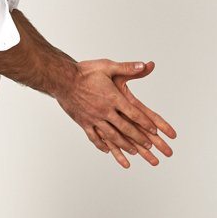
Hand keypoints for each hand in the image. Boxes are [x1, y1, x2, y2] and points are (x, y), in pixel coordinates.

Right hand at [56, 58, 176, 168]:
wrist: (62, 80)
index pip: (133, 113)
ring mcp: (94, 119)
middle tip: (149, 146)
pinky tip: (107, 150)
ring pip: (111, 136)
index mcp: (113, 98)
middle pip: (125, 128)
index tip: (154, 130)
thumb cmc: (85, 72)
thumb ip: (128, 67)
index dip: (145, 123)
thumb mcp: (108, 66)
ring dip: (123, 145)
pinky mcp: (83, 122)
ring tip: (133, 152)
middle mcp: (105, 111)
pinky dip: (101, 145)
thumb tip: (145, 65)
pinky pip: (94, 137)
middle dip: (138, 138)